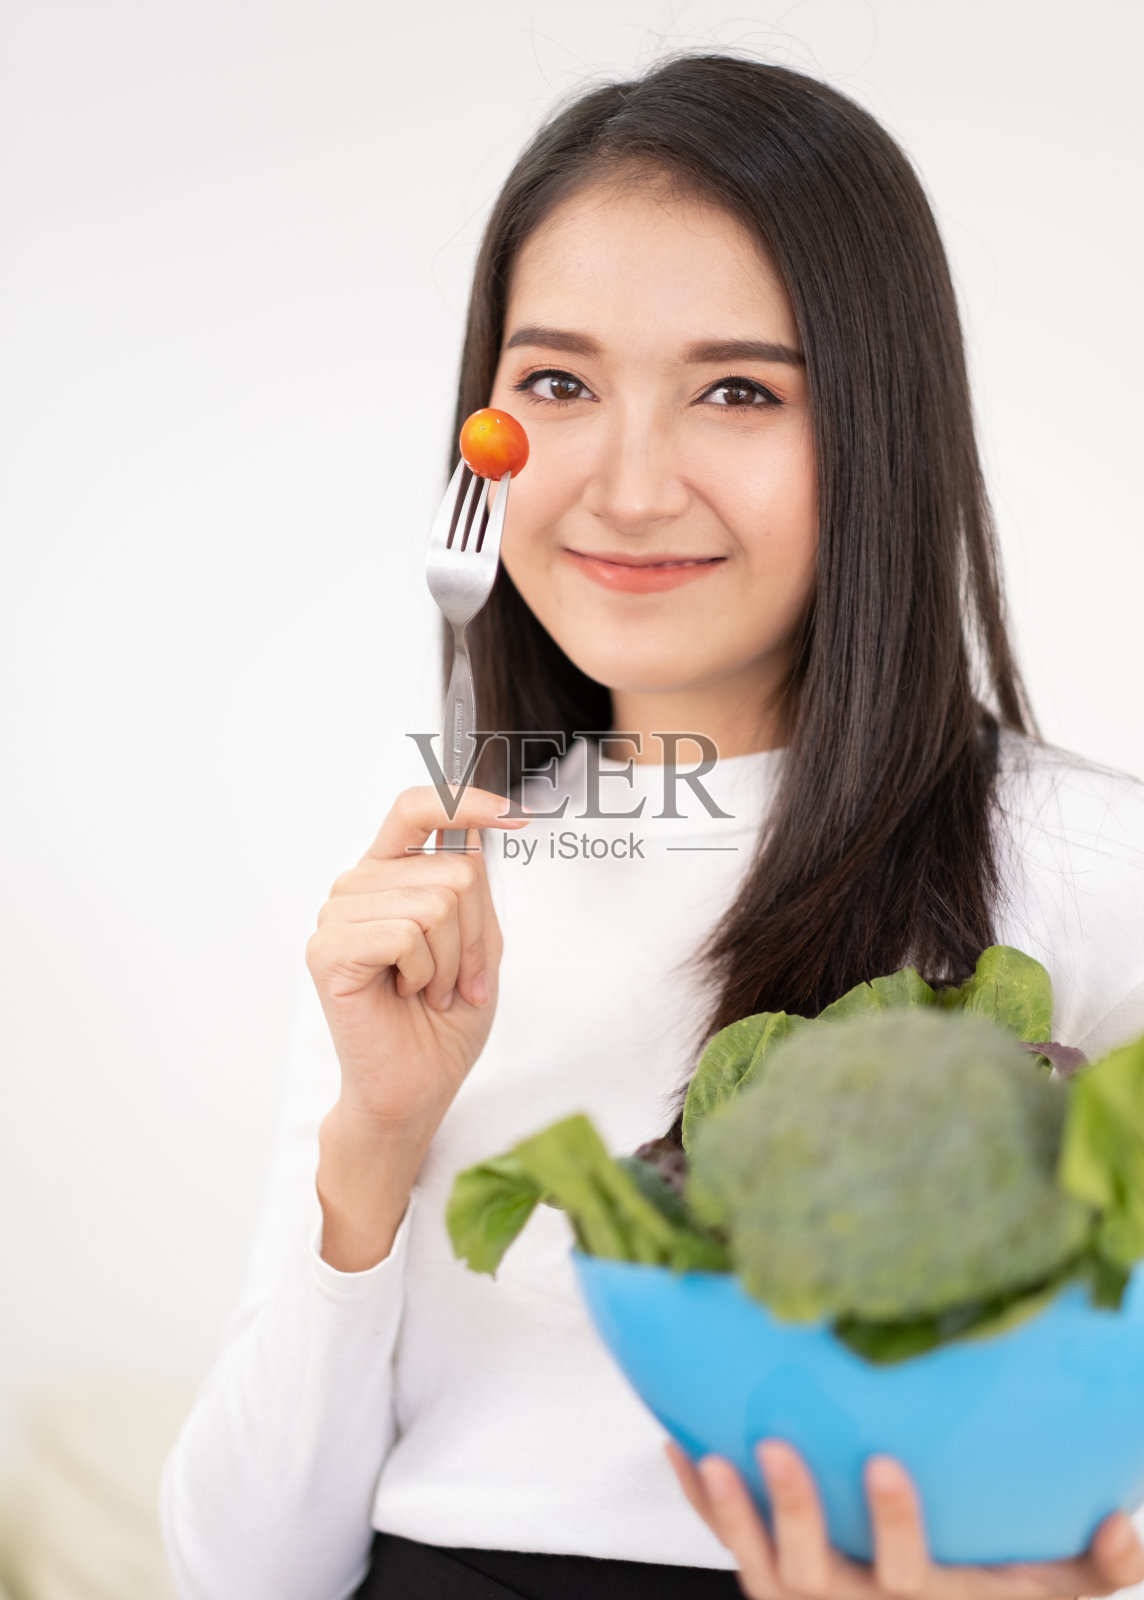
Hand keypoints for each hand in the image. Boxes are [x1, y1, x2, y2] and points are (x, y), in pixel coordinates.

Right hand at [305, 783, 530, 1135]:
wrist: (416, 1087)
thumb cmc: (444, 1019)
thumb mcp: (479, 942)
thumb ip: (473, 885)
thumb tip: (478, 828)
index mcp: (389, 874)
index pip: (417, 808)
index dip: (467, 801)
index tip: (520, 817)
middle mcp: (358, 885)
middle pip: (454, 870)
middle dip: (476, 936)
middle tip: (456, 980)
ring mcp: (337, 915)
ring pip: (436, 903)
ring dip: (452, 961)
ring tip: (429, 991)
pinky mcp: (327, 950)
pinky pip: (406, 934)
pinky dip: (425, 972)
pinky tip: (406, 994)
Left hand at [665, 1437, 1143, 1598]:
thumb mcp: (1051, 1596)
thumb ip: (1095, 1569)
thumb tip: (1132, 1525)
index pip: (907, 1573)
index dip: (895, 1524)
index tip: (882, 1462)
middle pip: (814, 1573)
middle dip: (793, 1513)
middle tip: (775, 1445)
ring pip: (759, 1567)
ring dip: (731, 1513)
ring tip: (709, 1457)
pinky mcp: (774, 1585)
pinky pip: (730, 1547)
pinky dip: (703, 1504)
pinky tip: (678, 1446)